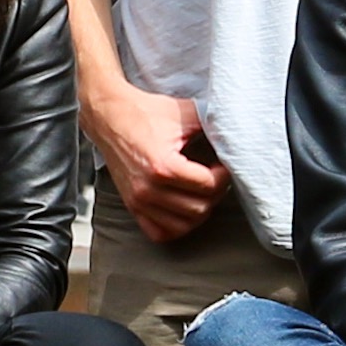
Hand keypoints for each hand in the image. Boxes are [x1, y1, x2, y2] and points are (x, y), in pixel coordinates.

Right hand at [90, 79, 225, 244]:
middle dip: (213, 194)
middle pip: (198, 209)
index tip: (222, 166)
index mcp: (163, 166)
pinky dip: (175, 226)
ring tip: (200, 193)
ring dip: (198, 212)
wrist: (109, 115)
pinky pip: (159, 233)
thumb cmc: (145, 112)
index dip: (223, 176)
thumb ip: (212, 126)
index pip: (208, 186)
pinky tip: (182, 209)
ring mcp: (138, 200)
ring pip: (182, 226)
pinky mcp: (132, 206)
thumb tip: (235, 137)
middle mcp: (148, 189)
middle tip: (214, 179)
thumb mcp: (184, 113)